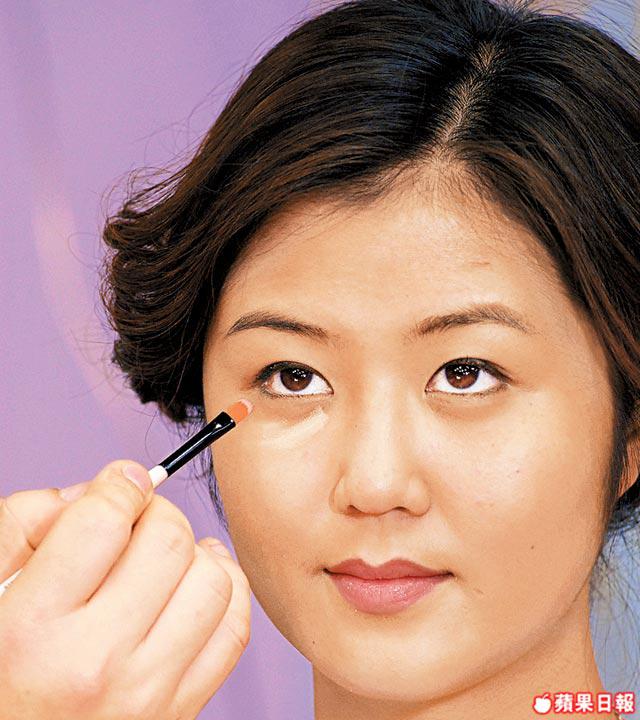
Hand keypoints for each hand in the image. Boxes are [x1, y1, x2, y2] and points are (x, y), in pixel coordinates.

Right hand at [0, 460, 250, 719]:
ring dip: (194, 552)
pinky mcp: (178, 713)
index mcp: (31, 630)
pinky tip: (194, 584)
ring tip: (165, 556)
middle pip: (168, 541)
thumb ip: (21, 525)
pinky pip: (233, 631)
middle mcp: (95, 664)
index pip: (104, 520)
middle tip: (138, 520)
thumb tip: (94, 489)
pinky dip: (225, 592)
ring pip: (213, 580)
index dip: (119, 483)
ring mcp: (145, 694)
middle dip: (156, 512)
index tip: (122, 482)